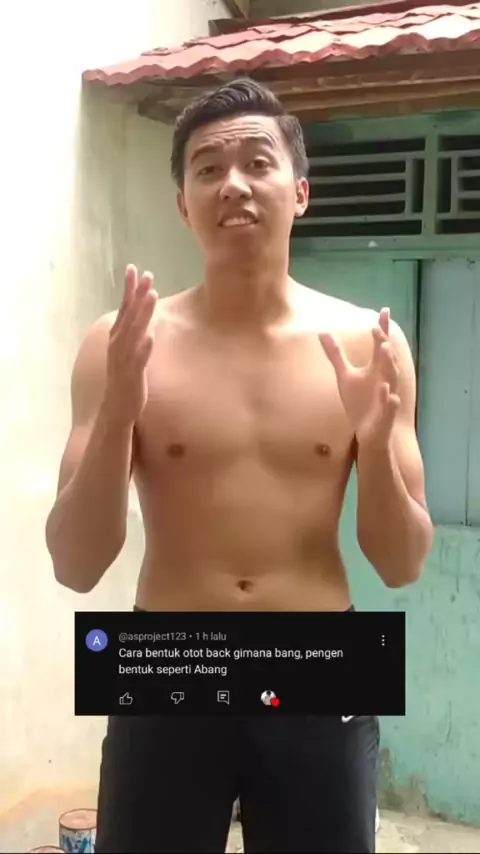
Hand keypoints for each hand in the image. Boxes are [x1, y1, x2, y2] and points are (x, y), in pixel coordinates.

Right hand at [103, 265, 156, 424]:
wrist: (116, 409)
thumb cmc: (124, 379)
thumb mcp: (128, 352)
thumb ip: (132, 334)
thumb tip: (142, 317)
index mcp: (117, 338)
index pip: (124, 308)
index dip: (128, 288)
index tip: (133, 268)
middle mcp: (118, 345)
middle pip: (129, 315)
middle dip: (138, 294)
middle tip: (147, 274)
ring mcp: (124, 359)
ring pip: (134, 332)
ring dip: (143, 314)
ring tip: (153, 296)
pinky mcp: (131, 374)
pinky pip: (138, 359)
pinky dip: (144, 347)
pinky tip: (151, 336)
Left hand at [319, 307, 399, 445]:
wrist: (369, 432)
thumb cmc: (359, 401)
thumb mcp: (345, 375)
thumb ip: (336, 354)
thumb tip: (322, 332)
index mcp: (377, 368)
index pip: (381, 345)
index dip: (382, 328)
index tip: (384, 310)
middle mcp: (384, 379)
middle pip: (387, 359)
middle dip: (384, 343)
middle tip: (377, 328)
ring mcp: (387, 395)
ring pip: (391, 379)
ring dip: (389, 364)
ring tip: (384, 349)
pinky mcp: (385, 414)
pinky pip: (389, 405)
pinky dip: (388, 398)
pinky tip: (385, 390)